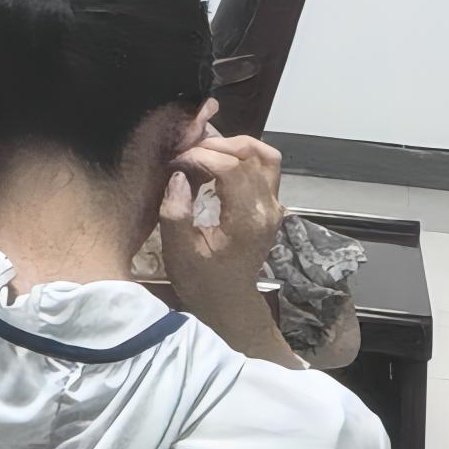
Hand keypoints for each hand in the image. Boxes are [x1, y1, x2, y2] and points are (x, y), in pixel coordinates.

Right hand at [160, 130, 299, 365]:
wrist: (229, 303)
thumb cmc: (201, 280)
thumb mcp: (178, 251)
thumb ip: (176, 212)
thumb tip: (178, 175)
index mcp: (247, 220)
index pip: (231, 168)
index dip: (200, 156)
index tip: (175, 163)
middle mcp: (268, 208)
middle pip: (251, 155)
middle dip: (214, 145)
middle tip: (186, 154)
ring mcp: (274, 206)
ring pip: (265, 156)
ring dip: (233, 146)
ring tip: (203, 152)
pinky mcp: (271, 206)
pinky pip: (263, 167)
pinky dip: (241, 156)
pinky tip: (215, 163)